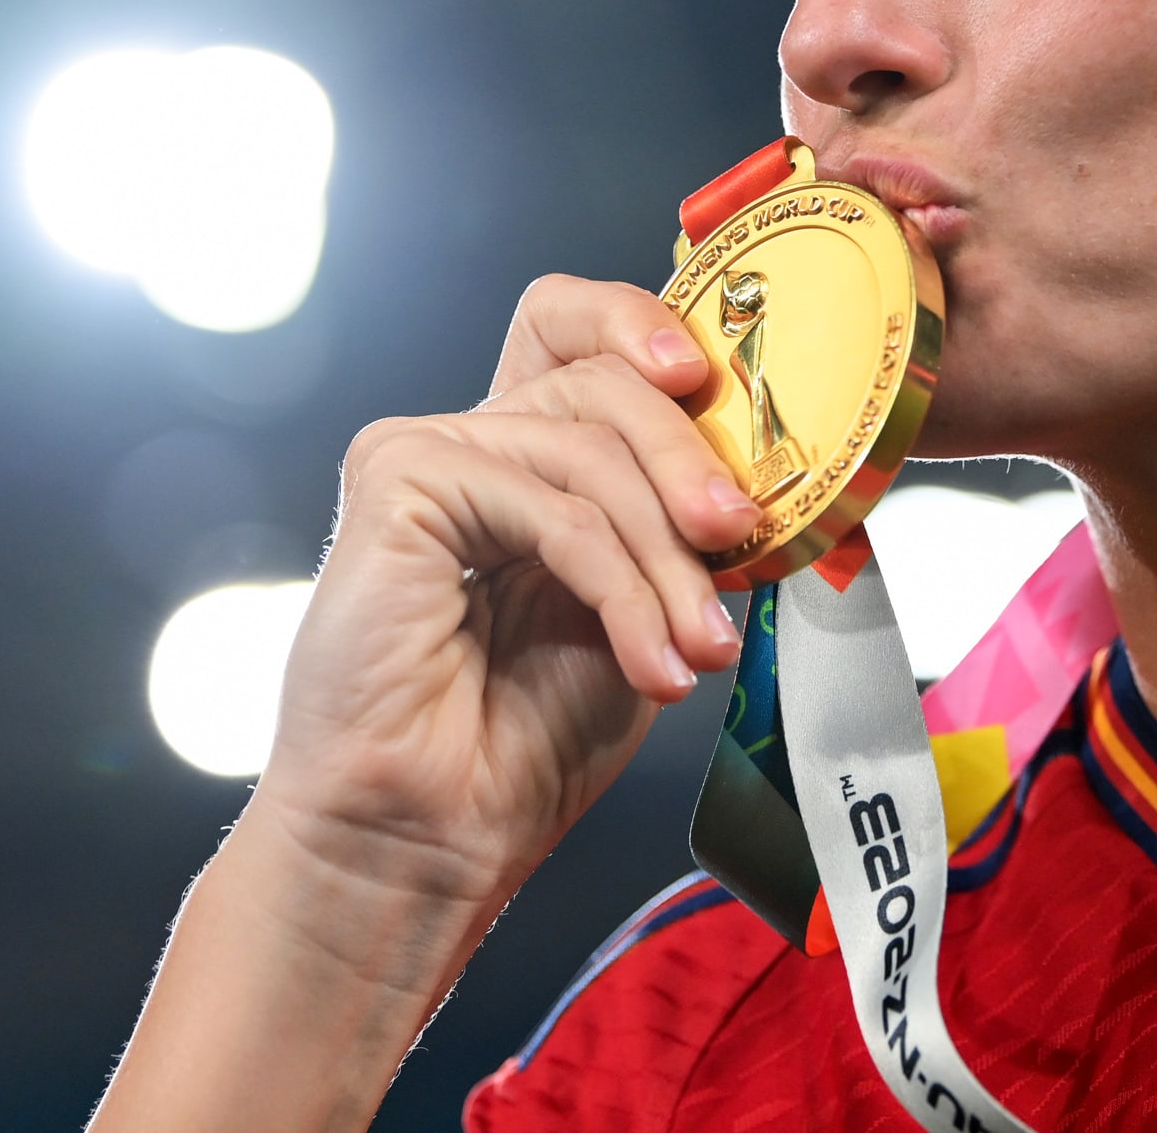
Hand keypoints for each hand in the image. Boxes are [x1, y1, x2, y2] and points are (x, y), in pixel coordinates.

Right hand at [251, 273, 760, 908]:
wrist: (430, 835)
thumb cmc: (524, 741)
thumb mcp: (641, 607)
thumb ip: (676, 524)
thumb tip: (759, 479)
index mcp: (527, 455)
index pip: (575, 327)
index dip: (641, 321)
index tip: (710, 376)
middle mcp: (474, 441)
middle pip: (603, 379)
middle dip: (690, 459)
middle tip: (739, 533)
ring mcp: (427, 455)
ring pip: (590, 448)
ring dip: (666, 557)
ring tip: (698, 645)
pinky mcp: (398, 483)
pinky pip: (550, 505)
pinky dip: (618, 585)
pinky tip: (648, 659)